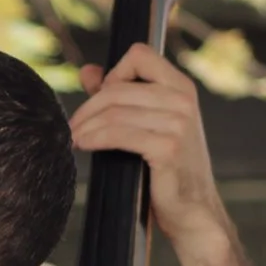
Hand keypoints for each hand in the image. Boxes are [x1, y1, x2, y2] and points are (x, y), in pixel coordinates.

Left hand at [70, 43, 233, 261]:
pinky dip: (93, 138)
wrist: (193, 210)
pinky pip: (118, 133)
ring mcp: (178, 121)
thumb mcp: (147, 125)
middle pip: (117, 88)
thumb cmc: (166, 169)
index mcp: (181, 87)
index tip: (101, 100)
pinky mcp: (167, 146)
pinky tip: (83, 145)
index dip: (114, 73)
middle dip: (88, 108)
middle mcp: (183, 99)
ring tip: (73, 139)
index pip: (139, 55)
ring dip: (85, 126)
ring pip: (113, 111)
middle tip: (72, 127)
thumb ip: (119, 95)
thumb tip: (87, 70)